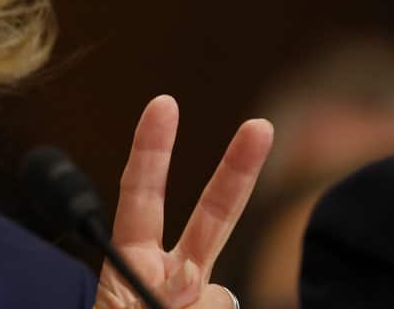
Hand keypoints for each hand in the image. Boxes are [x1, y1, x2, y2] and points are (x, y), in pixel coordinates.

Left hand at [95, 95, 272, 308]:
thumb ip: (151, 290)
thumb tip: (205, 286)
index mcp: (133, 263)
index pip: (140, 195)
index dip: (151, 149)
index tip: (164, 103)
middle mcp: (173, 277)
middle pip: (213, 216)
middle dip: (237, 170)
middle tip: (260, 126)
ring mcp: (201, 301)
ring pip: (218, 295)